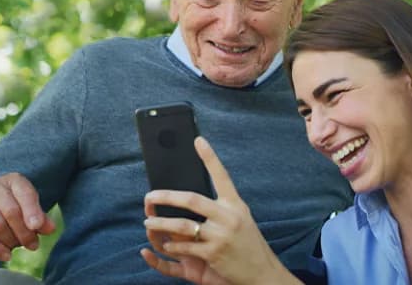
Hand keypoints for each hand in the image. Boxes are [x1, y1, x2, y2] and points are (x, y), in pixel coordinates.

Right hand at [0, 172, 55, 261]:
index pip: (25, 194)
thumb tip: (51, 229)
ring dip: (9, 241)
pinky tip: (5, 255)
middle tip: (33, 245)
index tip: (38, 228)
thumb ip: (40, 217)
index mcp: (13, 179)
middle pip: (11, 211)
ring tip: (18, 248)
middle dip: (24, 232)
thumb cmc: (14, 205)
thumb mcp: (29, 207)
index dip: (32, 212)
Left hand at [141, 137, 299, 284]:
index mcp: (235, 203)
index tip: (198, 141)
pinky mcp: (214, 254)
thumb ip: (221, 207)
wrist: (262, 271)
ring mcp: (221, 235)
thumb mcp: (240, 217)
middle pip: (192, 200)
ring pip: (183, 225)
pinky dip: (173, 245)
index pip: (221, 175)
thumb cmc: (248, 241)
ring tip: (149, 221)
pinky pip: (186, 246)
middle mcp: (228, 216)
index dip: (210, 157)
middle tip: (150, 196)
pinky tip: (165, 243)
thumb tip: (194, 198)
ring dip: (162, 223)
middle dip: (167, 196)